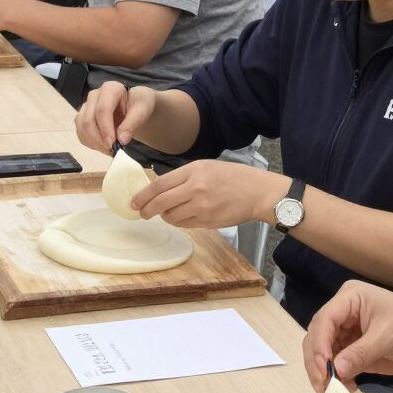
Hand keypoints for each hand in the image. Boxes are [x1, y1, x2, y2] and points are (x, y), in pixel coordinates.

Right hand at [77, 82, 156, 152]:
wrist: (134, 105)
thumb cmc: (138, 104)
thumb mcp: (143, 110)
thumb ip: (134, 122)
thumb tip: (122, 140)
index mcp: (110, 89)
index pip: (102, 110)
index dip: (105, 129)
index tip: (112, 144)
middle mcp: (94, 95)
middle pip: (88, 120)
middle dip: (99, 139)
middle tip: (112, 150)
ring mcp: (86, 106)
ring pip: (81, 127)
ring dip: (94, 142)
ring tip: (109, 149)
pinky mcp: (82, 117)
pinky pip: (80, 133)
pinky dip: (90, 143)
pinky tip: (103, 146)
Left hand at [134, 161, 283, 228]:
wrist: (258, 192)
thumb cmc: (234, 177)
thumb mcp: (207, 167)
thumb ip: (184, 177)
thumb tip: (161, 190)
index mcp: (194, 170)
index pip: (159, 185)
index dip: (143, 195)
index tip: (133, 202)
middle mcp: (195, 188)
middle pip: (160, 202)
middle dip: (147, 210)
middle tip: (141, 213)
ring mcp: (202, 206)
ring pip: (171, 216)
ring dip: (165, 216)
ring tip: (167, 213)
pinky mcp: (208, 221)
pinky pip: (184, 224)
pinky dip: (178, 222)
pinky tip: (181, 217)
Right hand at [304, 281, 392, 388]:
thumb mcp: (387, 337)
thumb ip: (360, 353)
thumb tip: (335, 370)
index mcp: (350, 298)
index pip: (324, 319)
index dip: (320, 344)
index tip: (324, 368)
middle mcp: (343, 313)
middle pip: (317, 336)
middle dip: (317, 361)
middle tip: (324, 384)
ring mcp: (345, 332)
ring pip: (322, 353)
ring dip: (324, 372)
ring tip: (334, 391)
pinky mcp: (351, 350)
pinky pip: (335, 364)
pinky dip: (336, 377)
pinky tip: (346, 388)